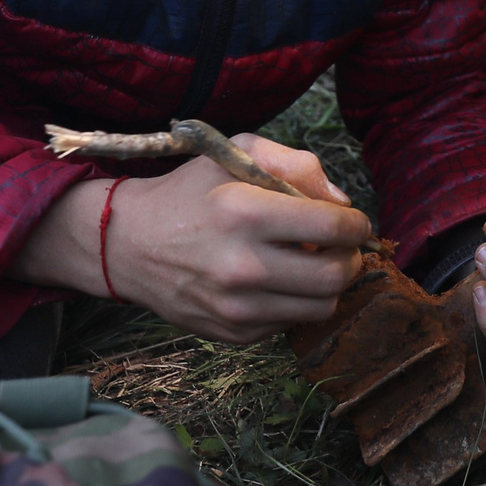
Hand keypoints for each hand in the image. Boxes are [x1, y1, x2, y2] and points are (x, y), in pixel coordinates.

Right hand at [15, 135, 368, 343]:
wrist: (128, 242)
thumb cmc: (188, 192)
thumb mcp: (235, 153)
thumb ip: (296, 165)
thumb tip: (342, 202)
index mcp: (246, 212)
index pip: (335, 227)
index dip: (356, 224)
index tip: (352, 222)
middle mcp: (243, 265)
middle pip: (337, 276)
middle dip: (351, 259)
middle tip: (341, 246)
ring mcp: (237, 306)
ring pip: (322, 307)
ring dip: (328, 285)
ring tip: (311, 263)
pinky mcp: (232, 332)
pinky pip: (290, 323)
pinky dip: (294, 302)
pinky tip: (275, 281)